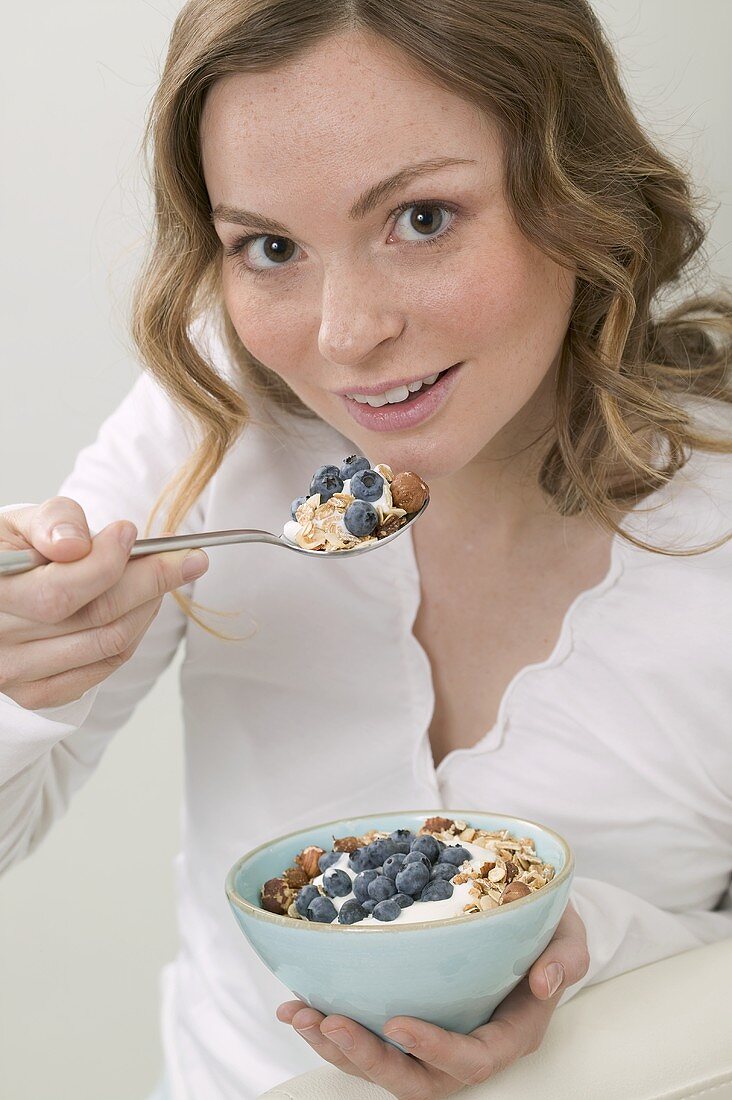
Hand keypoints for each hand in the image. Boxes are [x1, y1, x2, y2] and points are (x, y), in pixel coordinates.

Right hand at [0, 496, 208, 708]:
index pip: (61, 592)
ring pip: (110, 643)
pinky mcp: (38, 693)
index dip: (107, 562)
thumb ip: (52, 521)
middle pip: (97, 618)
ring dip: (149, 605)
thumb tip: (78, 545)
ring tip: (163, 574)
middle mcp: (0, 643)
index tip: (131, 532)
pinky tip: (141, 604)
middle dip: (151, 582)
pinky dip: (133, 631)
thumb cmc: (9, 554)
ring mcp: (17, 674)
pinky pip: (106, 665)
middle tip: (186, 558)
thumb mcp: (19, 524)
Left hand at [277, 901, 588, 1098]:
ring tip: (300, 1015)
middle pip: (416, 1080)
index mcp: (510, 1034)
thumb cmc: (550, 931)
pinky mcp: (409, 1025)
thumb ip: (565, 957)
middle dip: (369, 1058)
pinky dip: (330, 1028)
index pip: (472, 1060)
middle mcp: (468, 1048)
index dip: (434, 1049)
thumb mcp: (568, 936)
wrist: (531, 925)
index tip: (397, 1022)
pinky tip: (299, 1006)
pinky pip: (370, 1042)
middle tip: (330, 1022)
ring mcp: (435, 1041)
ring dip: (337, 1048)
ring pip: (384, 1067)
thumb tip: (548, 981)